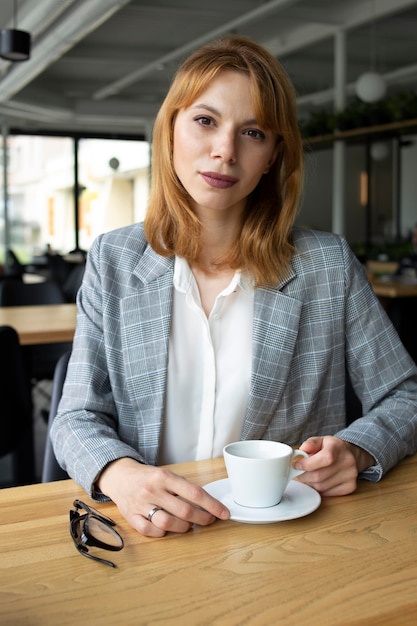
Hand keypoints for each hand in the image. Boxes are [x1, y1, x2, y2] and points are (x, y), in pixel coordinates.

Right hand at [97, 457, 229, 536]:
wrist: (119, 476)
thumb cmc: (148, 477)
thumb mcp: (166, 474)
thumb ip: (183, 487)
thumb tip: (207, 505)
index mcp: (164, 476)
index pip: (194, 493)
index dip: (212, 505)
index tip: (224, 513)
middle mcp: (152, 490)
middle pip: (184, 511)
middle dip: (202, 519)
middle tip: (209, 520)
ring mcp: (141, 504)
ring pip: (169, 523)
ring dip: (184, 527)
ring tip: (188, 524)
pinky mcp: (132, 518)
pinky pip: (151, 532)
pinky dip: (163, 533)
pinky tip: (167, 528)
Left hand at [294, 436, 373, 495]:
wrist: (348, 455)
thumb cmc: (331, 448)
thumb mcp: (320, 441)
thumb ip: (309, 444)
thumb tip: (302, 451)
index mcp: (338, 446)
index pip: (325, 458)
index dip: (308, 464)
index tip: (297, 465)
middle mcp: (348, 461)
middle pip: (320, 475)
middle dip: (304, 475)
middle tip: (299, 472)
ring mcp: (350, 475)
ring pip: (321, 487)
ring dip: (310, 483)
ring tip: (309, 475)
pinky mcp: (350, 487)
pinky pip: (327, 493)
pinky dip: (318, 489)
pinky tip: (319, 481)